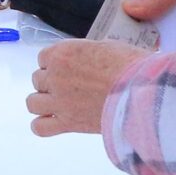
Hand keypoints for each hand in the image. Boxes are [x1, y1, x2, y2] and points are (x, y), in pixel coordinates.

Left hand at [27, 40, 148, 137]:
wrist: (143, 93)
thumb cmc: (132, 67)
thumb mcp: (108, 47)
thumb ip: (88, 53)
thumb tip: (87, 59)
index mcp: (63, 53)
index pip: (44, 58)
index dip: (56, 64)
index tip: (69, 69)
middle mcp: (55, 76)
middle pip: (38, 79)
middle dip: (52, 83)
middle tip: (71, 87)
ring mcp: (59, 101)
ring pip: (32, 102)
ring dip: (43, 102)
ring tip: (60, 104)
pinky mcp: (67, 123)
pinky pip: (39, 127)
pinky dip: (43, 125)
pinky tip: (54, 122)